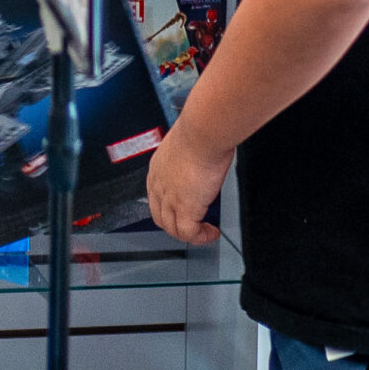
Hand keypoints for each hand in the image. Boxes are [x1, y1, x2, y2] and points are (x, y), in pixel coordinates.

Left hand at [144, 115, 227, 246]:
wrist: (203, 133)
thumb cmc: (200, 131)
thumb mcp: (188, 144)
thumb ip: (190, 155)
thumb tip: (202, 158)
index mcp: (158, 168)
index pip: (156, 197)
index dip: (169, 207)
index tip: (185, 208)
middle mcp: (159, 185)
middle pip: (160, 217)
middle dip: (176, 225)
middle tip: (194, 225)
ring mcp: (170, 199)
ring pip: (173, 229)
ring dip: (190, 234)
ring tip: (205, 232)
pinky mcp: (185, 209)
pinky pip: (189, 234)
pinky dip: (201, 237)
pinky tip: (212, 232)